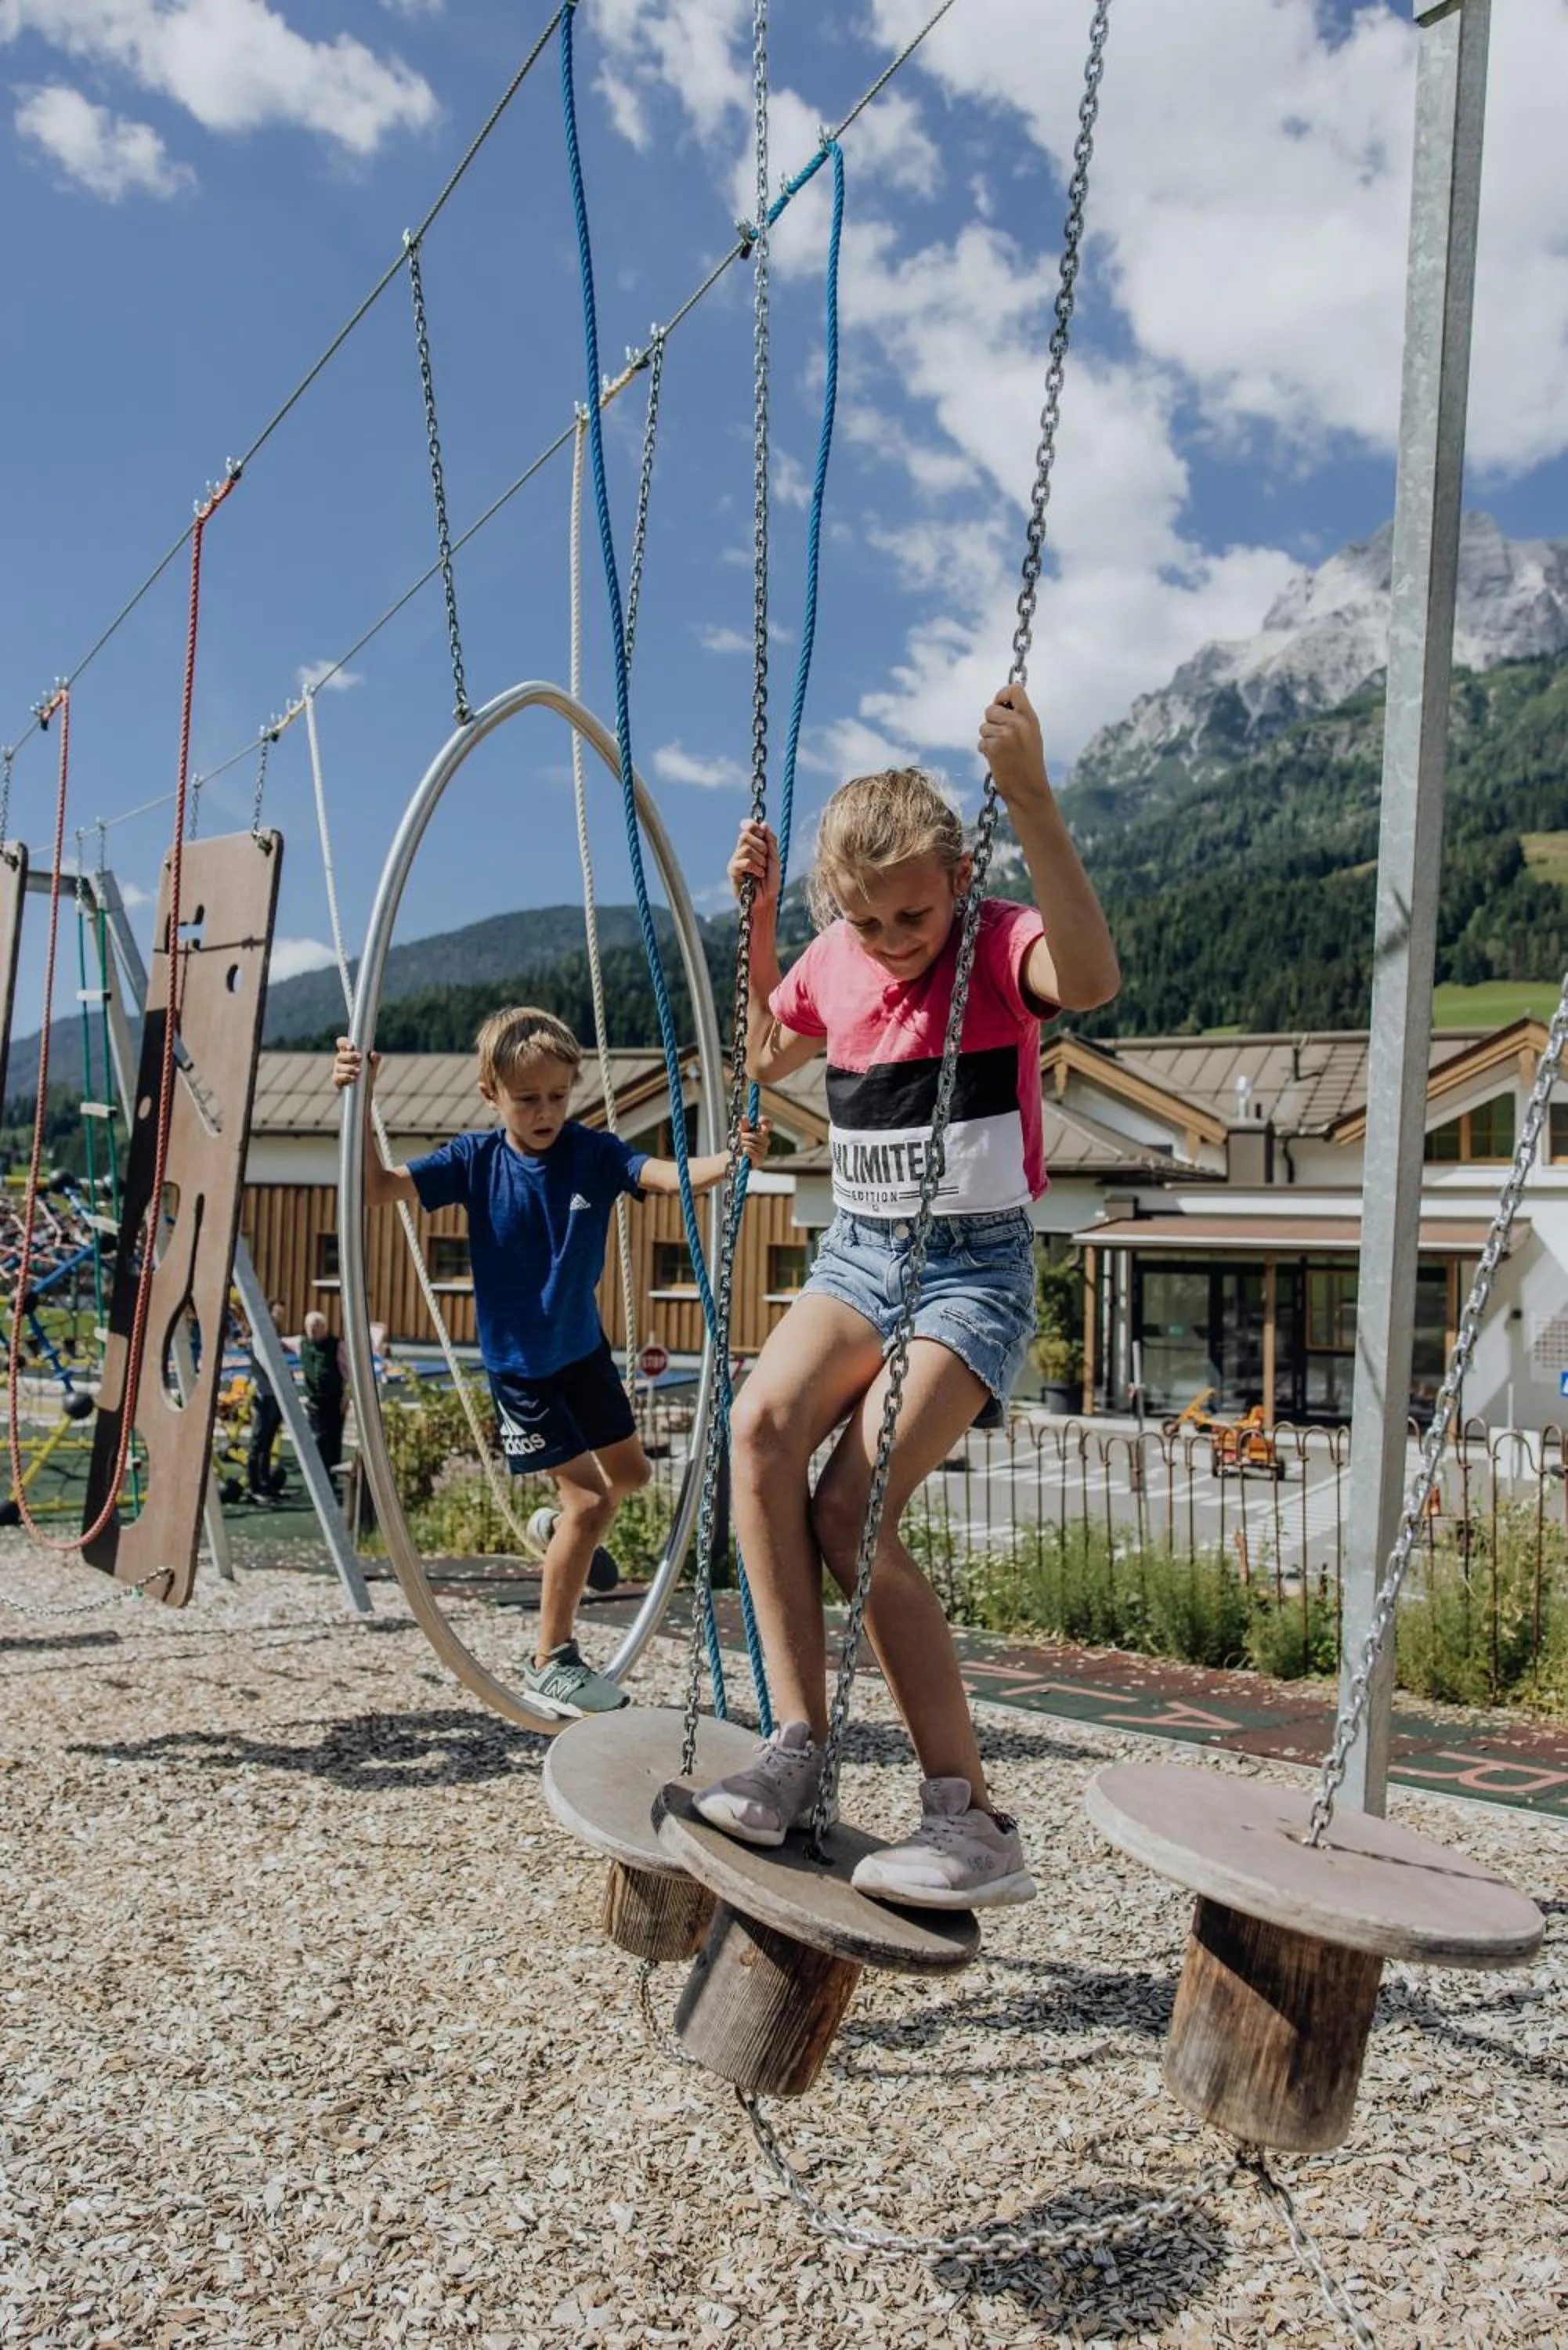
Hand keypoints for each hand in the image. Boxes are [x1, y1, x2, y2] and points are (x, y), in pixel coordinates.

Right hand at [332, 1038, 377, 1092]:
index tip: (351, 1046)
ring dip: (349, 1068)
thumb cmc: (367, 1072)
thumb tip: (373, 1054)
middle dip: (349, 1056)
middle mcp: (340, 1059)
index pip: (341, 1043)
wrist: (365, 1089)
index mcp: (347, 1052)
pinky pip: (338, 1077)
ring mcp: (337, 1069)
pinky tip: (353, 1078)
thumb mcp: (373, 1065)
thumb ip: (375, 1058)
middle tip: (360, 1057)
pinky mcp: (337, 1080)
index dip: (344, 1042)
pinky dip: (346, 1077)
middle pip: (340, 1055)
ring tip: (359, 1070)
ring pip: (339, 1067)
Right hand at [728, 819, 779, 911]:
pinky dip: (756, 868)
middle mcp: (741, 851)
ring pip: (746, 849)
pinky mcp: (732, 872)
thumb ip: (770, 841)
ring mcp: (735, 861)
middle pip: (744, 835)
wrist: (766, 900)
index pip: (746, 828)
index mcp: (751, 846)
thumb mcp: (774, 858)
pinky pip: (745, 862)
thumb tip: (763, 823)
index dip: (751, 825)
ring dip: (760, 859)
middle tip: (765, 856)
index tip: (759, 830)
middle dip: (760, 844)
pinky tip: (758, 875)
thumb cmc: (770, 881)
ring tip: (763, 870)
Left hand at [736, 1116, 769, 1167]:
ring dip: (745, 1144)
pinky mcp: (760, 1160)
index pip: (769, 1125)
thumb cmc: (740, 1144)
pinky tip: (744, 1151)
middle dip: (747, 1136)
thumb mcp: (740, 1132)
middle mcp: (765, 1141)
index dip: (767, 1121)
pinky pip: (754, 1153)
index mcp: (762, 1133)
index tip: (760, 1120)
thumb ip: (743, 1125)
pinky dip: (747, 1151)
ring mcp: (764, 1151)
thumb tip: (744, 1116)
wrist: (736, 1158)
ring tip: (741, 1146)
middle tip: (741, 1137)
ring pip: (755, 1145)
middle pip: (759, 1136)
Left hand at [978, 684, 1049, 809]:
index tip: (1000, 704)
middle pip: (991, 709)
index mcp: (1030, 718)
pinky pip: (980, 742)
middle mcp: (1018, 723)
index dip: (1002, 694)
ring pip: (983, 727)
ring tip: (1002, 752)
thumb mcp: (1031, 735)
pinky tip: (998, 760)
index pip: (1014, 690)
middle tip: (1001, 737)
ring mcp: (1005, 735)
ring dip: (988, 739)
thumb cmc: (1028, 764)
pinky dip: (985, 751)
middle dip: (991, 722)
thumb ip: (1018, 718)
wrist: (1028, 790)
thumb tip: (999, 703)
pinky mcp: (993, 748)